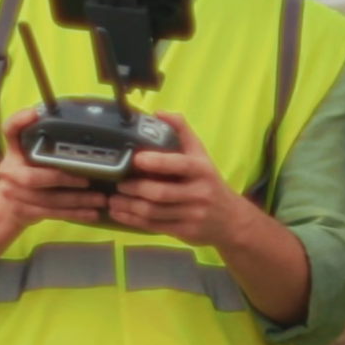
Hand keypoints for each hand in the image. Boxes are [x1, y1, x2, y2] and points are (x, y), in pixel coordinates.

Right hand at [0, 108, 108, 231]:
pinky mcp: (24, 211)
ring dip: (77, 200)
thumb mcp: (31, 154)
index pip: (10, 130)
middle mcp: (9, 171)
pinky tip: (92, 213)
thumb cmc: (28, 172)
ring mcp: (14, 194)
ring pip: (48, 199)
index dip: (19, 121)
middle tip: (88, 180)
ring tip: (100, 199)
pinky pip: (53, 213)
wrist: (8, 205)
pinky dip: (75, 213)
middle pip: (33, 178)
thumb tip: (81, 126)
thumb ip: (46, 141)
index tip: (36, 113)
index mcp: (13, 150)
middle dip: (63, 179)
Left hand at [110, 115, 240, 247]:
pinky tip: (120, 213)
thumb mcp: (201, 155)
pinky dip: (133, 220)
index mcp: (202, 170)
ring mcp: (192, 215)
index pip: (180, 165)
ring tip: (113, 199)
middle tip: (118, 183)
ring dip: (130, 206)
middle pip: (161, 193)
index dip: (158, 162)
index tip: (137, 159)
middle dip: (136, 189)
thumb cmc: (209, 182)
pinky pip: (154, 226)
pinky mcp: (184, 232)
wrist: (231, 220)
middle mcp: (199, 193)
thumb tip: (158, 112)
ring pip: (154, 212)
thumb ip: (182, 131)